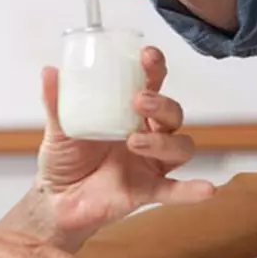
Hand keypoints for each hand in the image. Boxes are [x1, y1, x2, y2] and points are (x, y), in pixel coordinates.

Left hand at [36, 47, 213, 239]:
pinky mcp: (147, 190)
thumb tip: (49, 71)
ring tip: (134, 141)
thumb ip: (55, 101)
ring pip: (179, 146)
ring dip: (163, 141)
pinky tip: (207, 188)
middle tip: (138, 99)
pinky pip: (175, 190)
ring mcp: (150, 162)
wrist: (56, 201)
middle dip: (161, 103)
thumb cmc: (63, 159)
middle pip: (172, 113)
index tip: (147, 56)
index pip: (151, 83)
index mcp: (127, 112)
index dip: (155, 68)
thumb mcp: (57, 127)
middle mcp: (146, 133)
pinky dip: (192, 190)